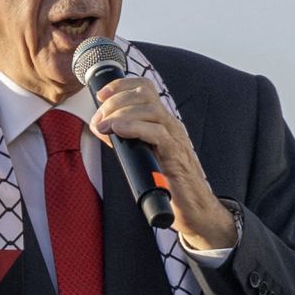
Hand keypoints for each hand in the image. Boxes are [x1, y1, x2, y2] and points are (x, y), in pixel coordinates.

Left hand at [91, 78, 236, 249]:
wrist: (195, 209)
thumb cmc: (169, 184)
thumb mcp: (143, 156)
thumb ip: (126, 140)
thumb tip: (103, 128)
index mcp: (163, 122)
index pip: (145, 89)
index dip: (121, 86)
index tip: (100, 95)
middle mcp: (171, 125)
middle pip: (144, 94)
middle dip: (116, 101)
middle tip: (99, 119)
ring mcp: (175, 138)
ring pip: (150, 109)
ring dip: (120, 114)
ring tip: (104, 126)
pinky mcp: (176, 155)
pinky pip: (157, 133)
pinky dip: (134, 127)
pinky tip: (118, 131)